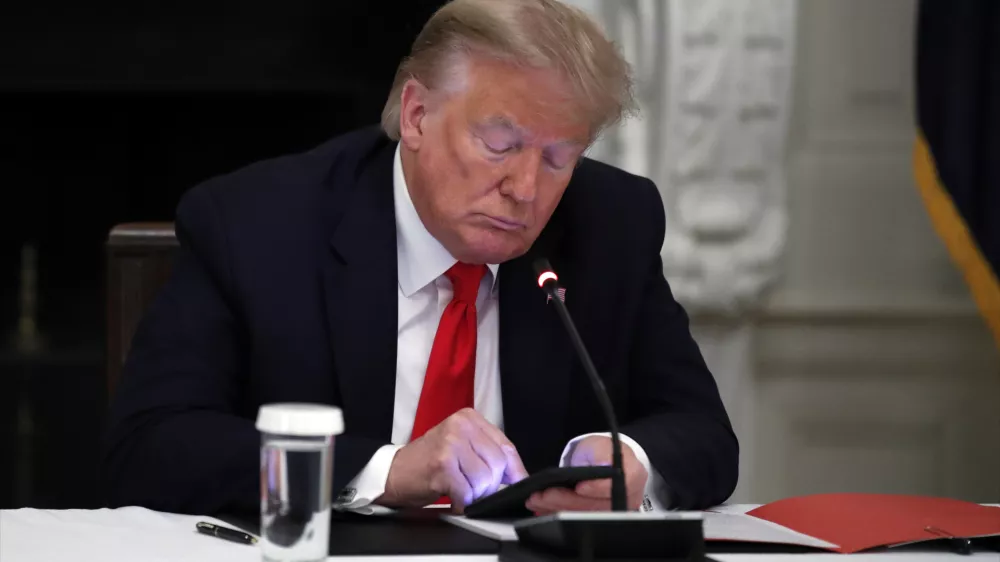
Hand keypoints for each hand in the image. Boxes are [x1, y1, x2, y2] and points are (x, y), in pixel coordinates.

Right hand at [377, 408, 527, 512]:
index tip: (517, 483)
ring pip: (485, 480)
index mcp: (469, 418)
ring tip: (460, 490)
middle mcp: (460, 426)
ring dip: (475, 494)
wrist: (394, 471)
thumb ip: (488, 453)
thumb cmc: (429, 461)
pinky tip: (453, 497)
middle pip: (498, 464)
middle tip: (474, 489)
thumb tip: (518, 475)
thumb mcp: (461, 446)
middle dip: (490, 485)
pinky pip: (467, 492)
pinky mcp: (442, 465)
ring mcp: (451, 444)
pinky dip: (463, 502)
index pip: (506, 446)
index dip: (514, 470)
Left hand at [526, 436, 646, 513]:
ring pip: (584, 516)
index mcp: (632, 476)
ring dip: (557, 509)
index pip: (616, 486)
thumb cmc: (603, 453)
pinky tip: (543, 509)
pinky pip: (577, 520)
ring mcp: (613, 512)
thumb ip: (600, 454)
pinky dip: (558, 513)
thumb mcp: (600, 445)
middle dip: (566, 501)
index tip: (579, 486)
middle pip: (596, 506)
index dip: (597, 489)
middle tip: (543, 495)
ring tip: (537, 501)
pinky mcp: (598, 519)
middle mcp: (626, 498)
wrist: (603, 461)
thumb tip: (600, 465)